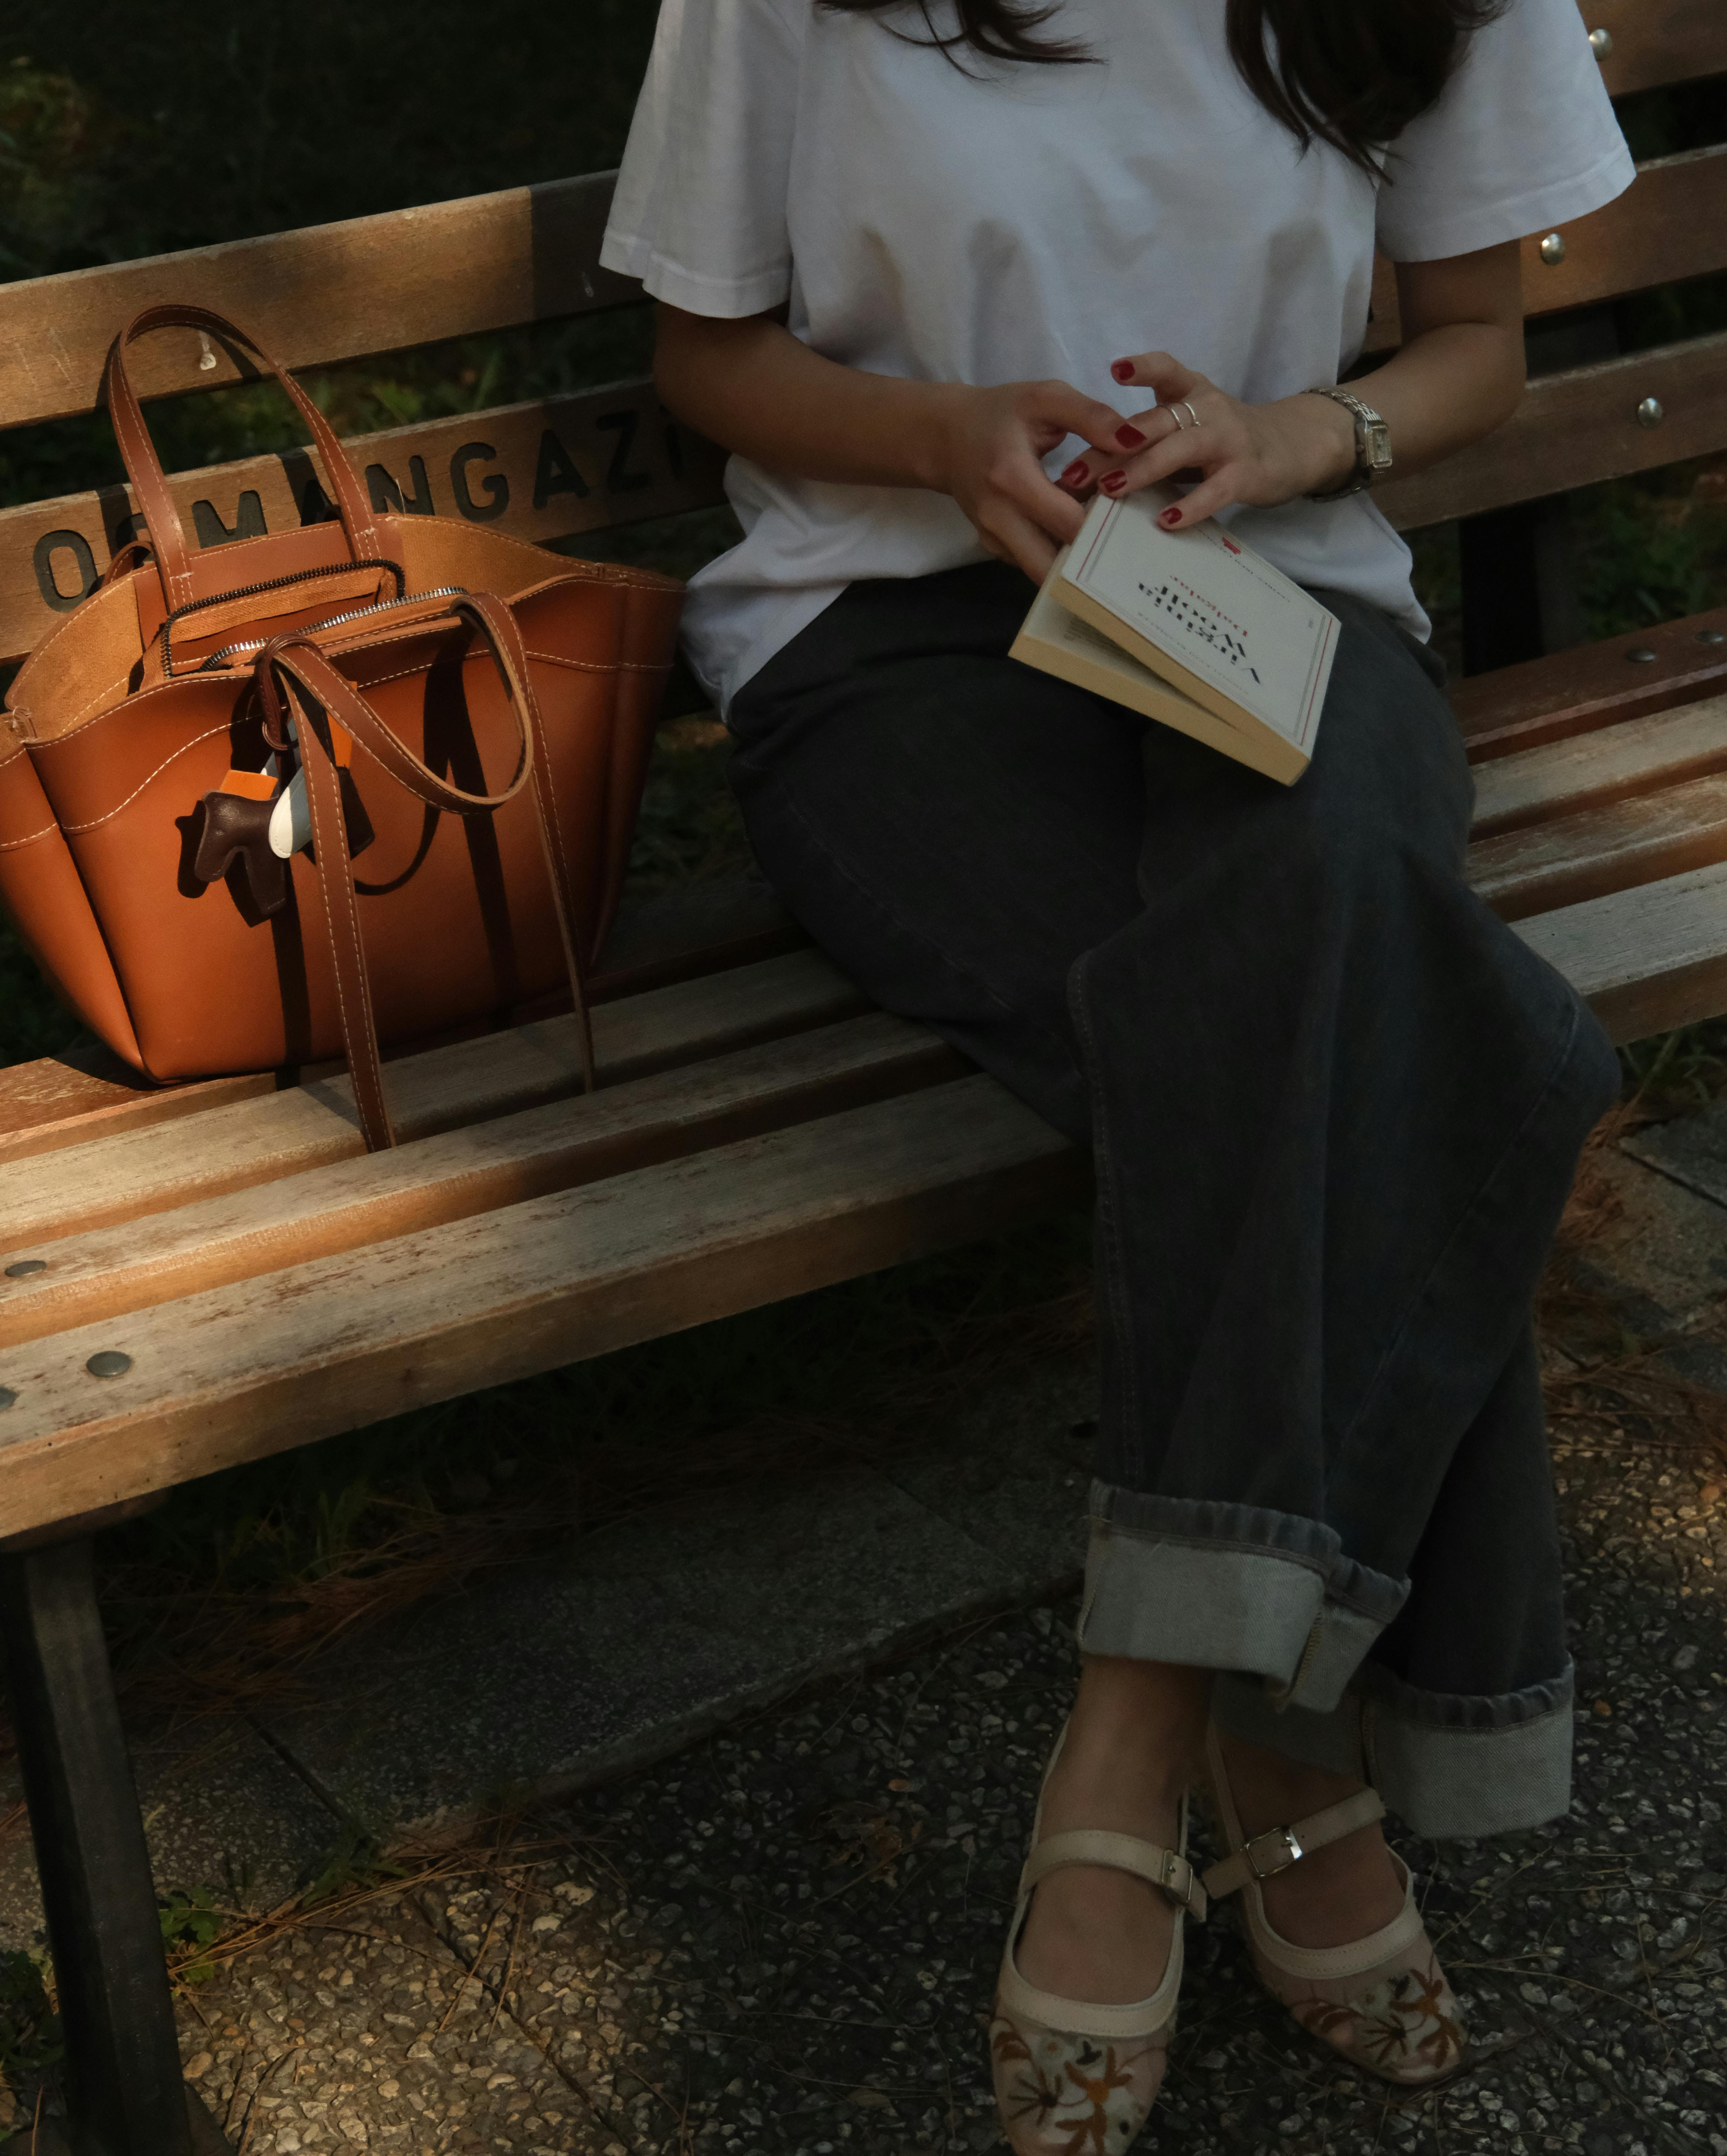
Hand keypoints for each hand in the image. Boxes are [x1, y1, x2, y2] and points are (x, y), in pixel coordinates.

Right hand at [933, 379, 1149, 581]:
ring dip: (1075, 558)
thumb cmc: (1000, 414)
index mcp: (1011, 478)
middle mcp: (998, 518)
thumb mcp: (1045, 398)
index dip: (1104, 522)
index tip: (1127, 509)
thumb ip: (1091, 416)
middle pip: (1056, 563)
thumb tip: (1135, 440)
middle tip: (1119, 535)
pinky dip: (1057, 552)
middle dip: (1091, 555)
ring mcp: (993, 539)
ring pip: (1045, 571)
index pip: (1069, 522)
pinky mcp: (994, 549)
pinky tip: (1071, 528)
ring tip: (1098, 532)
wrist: (947, 437)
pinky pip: (1034, 563)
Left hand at [1058, 352, 1358, 530]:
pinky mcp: (1245, 473)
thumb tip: (1088, 471)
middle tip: (1074, 473)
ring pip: (1180, 450)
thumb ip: (1147, 439)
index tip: (1116, 369)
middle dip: (1110, 446)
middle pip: (1155, 423)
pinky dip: (1190, 506)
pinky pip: (1214, 490)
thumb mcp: (1187, 425)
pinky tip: (1165, 521)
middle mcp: (1207, 409)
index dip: (1143, 368)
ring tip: (1111, 489)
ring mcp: (1227, 439)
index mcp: (1190, 392)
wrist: (1290, 448)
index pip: (1167, 370)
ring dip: (1142, 470)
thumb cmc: (1224, 440)